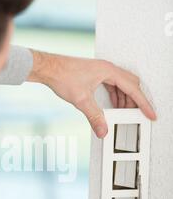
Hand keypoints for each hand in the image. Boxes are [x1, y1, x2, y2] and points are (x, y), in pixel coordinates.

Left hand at [28, 51, 155, 137]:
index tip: (150, 113)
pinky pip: (112, 84)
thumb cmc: (62, 76)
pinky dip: (115, 95)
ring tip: (124, 112)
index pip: (133, 89)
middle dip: (135, 101)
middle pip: (130, 84)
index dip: (143, 103)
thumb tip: (103, 130)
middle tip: (139, 114)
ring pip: (121, 84)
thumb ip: (95, 117)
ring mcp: (101, 70)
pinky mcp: (95, 73)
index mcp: (108, 71)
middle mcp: (107, 68)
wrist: (48, 68)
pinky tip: (112, 105)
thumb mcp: (81, 100)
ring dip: (125, 99)